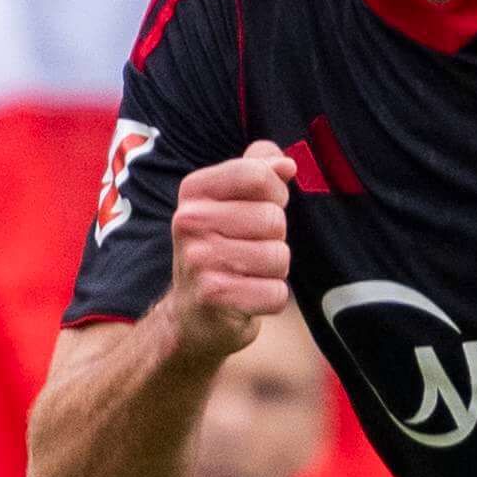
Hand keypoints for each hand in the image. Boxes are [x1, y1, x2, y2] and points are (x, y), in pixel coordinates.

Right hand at [165, 141, 296, 354]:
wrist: (192, 312)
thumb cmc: (221, 248)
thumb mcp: (232, 201)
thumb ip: (258, 170)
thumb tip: (287, 164)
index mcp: (195, 190)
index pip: (258, 175)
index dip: (275, 194)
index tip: (261, 209)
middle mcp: (189, 221)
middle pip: (273, 218)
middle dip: (275, 238)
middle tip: (250, 250)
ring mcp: (199, 259)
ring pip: (278, 256)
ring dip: (274, 270)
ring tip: (248, 273)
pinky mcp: (213, 296)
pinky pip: (275, 293)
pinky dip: (270, 298)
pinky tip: (247, 297)